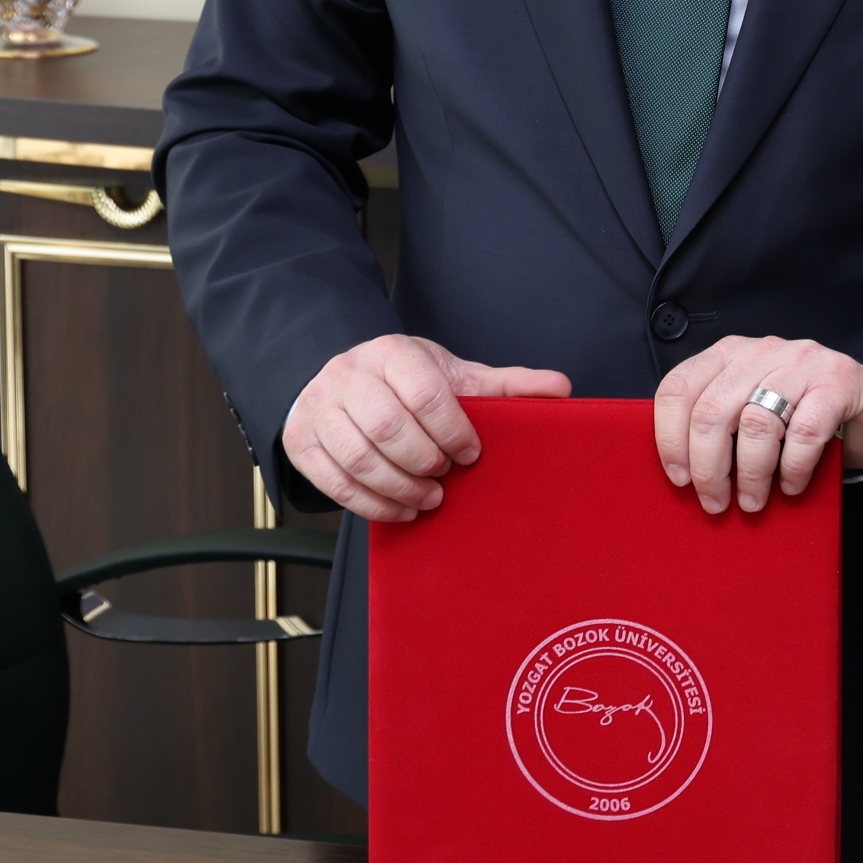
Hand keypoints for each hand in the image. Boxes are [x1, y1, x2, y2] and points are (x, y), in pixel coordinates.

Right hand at [284, 335, 565, 525]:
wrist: (340, 376)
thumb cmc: (404, 379)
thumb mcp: (452, 374)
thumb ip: (503, 385)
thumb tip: (561, 389)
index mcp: (392, 353)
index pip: (424, 393)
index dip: (452, 430)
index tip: (471, 453)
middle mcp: (349, 375)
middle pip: (388, 427)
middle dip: (424, 461)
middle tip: (446, 477)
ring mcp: (318, 408)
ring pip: (358, 458)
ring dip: (399, 488)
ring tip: (428, 497)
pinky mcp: (300, 441)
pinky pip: (332, 483)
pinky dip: (370, 504)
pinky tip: (400, 509)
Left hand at [653, 336, 862, 514]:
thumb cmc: (797, 413)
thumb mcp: (749, 407)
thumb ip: (717, 424)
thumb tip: (682, 474)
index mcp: (728, 354)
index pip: (678, 388)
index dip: (669, 438)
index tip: (678, 478)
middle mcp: (761, 351)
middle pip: (712, 411)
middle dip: (708, 468)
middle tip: (715, 502)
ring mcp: (801, 362)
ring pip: (755, 424)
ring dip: (750, 475)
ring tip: (753, 502)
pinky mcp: (837, 382)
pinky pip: (805, 433)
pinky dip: (793, 468)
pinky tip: (791, 486)